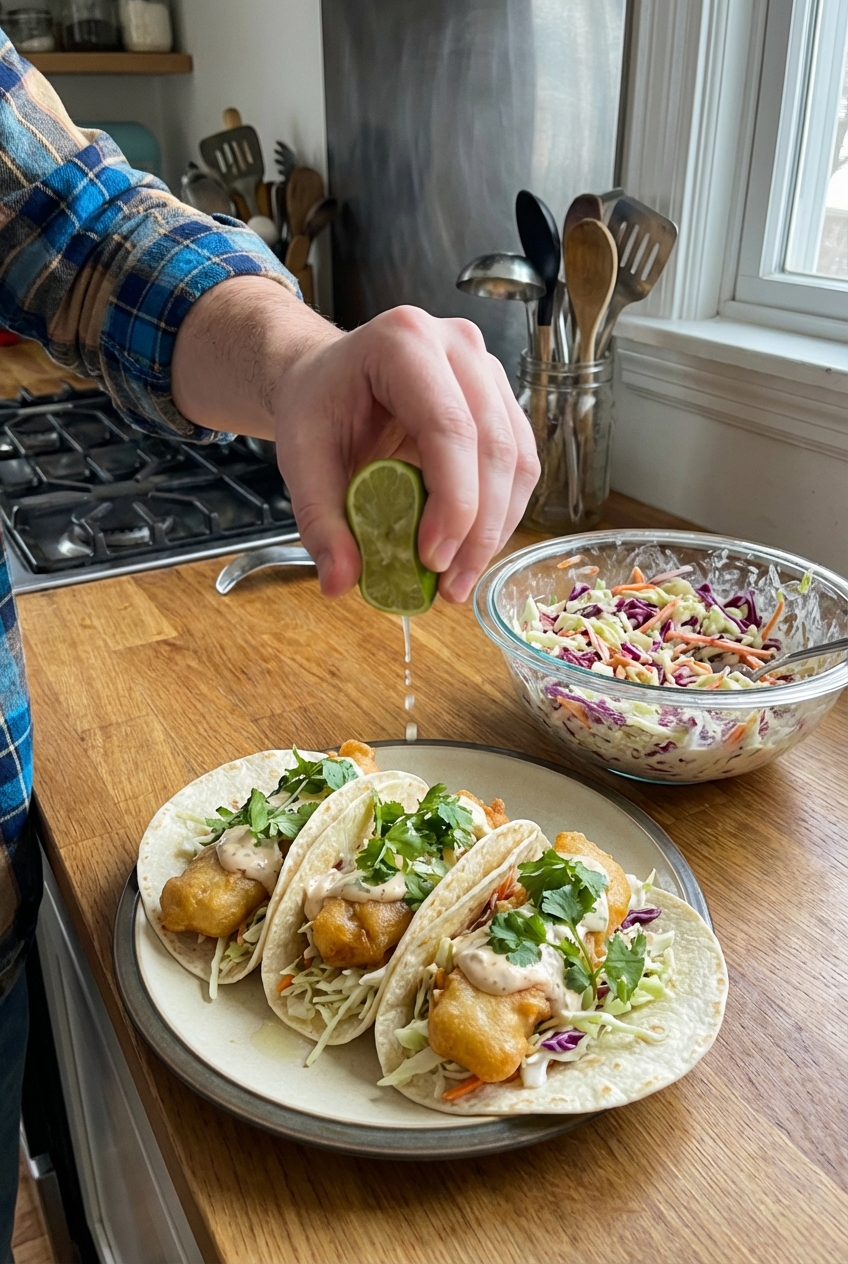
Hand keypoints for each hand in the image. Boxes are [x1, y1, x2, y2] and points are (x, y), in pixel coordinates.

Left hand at [173, 279, 539, 602]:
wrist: (329, 378)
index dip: (453, 500)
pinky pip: (520, 464)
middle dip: (478, 527)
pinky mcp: (501, 400)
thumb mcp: (302, 459)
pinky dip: (500, 515)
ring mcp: (487, 370)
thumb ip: (319, 521)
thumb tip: (340, 582)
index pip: (449, 426)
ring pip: (518, 459)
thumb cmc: (319, 406)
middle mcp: (458, 346)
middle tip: (450, 584)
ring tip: (459, 579)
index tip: (432, 558)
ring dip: (496, 529)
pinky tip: (471, 550)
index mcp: (403, 343)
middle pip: (494, 446)